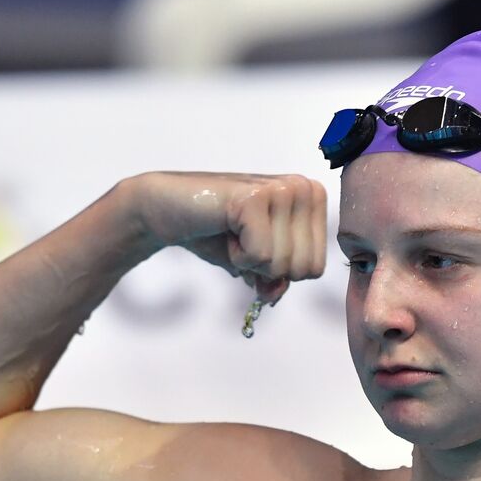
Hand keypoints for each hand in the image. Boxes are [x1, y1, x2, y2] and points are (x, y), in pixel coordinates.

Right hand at [128, 171, 327, 303]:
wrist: (166, 208)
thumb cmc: (216, 233)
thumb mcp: (256, 264)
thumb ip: (277, 281)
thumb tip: (276, 293)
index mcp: (314, 199)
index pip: (315, 268)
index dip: (279, 271)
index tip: (256, 243)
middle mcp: (304, 188)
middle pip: (303, 268)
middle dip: (266, 267)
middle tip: (242, 238)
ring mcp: (282, 189)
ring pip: (282, 264)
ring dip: (248, 259)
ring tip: (232, 231)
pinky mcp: (255, 197)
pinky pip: (260, 256)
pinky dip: (236, 255)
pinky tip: (224, 228)